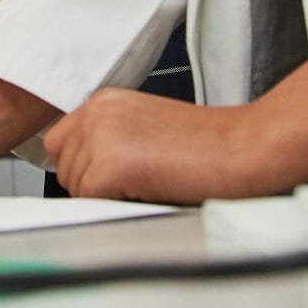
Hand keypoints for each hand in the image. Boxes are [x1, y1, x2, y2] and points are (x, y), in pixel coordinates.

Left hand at [44, 50, 307, 204]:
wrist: (246, 147)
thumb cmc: (210, 147)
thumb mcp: (147, 131)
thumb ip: (111, 142)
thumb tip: (82, 176)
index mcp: (105, 101)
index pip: (61, 143)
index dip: (85, 169)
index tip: (117, 179)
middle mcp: (98, 110)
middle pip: (65, 168)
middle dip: (94, 187)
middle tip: (141, 185)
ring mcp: (101, 134)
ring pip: (76, 188)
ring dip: (108, 198)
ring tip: (152, 185)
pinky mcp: (111, 162)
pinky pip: (90, 200)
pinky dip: (117, 206)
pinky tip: (152, 191)